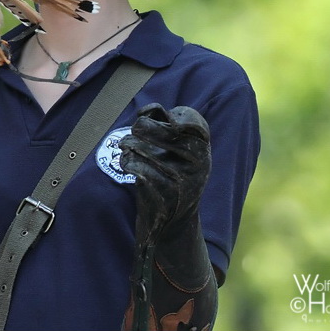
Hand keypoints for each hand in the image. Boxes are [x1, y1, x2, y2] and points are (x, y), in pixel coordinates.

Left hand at [119, 103, 210, 243]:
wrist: (171, 220)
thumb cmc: (167, 174)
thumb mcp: (174, 150)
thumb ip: (164, 125)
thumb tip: (147, 111)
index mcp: (203, 149)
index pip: (196, 123)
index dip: (181, 115)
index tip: (165, 117)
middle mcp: (199, 164)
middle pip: (165, 132)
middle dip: (141, 127)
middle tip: (133, 131)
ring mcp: (184, 180)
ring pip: (147, 149)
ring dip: (129, 144)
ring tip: (126, 146)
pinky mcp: (167, 195)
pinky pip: (140, 168)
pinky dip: (128, 162)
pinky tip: (127, 163)